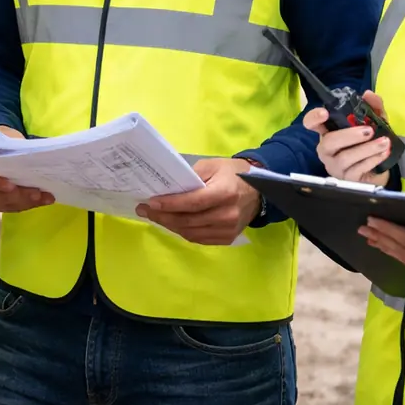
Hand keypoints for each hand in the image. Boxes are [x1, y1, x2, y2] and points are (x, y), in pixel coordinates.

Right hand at [0, 126, 55, 212]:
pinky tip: (41, 201)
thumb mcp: (4, 135)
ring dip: (26, 202)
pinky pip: (9, 207)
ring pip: (5, 204)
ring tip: (45, 198)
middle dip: (19, 195)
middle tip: (37, 194)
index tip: (12, 186)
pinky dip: (26, 205)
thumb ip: (12, 144)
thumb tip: (29, 153)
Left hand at [137, 158, 260, 245]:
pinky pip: (199, 239)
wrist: (259, 190)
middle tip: (145, 210)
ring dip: (170, 226)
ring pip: (191, 232)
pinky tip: (172, 223)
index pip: (192, 203)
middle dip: (163, 216)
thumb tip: (169, 189)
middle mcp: (227, 215)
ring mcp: (228, 230)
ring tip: (155, 217)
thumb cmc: (233, 173)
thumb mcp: (213, 165)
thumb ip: (192, 176)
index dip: (170, 204)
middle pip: (188, 220)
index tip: (151, 203)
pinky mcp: (227, 238)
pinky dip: (183, 231)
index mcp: (225, 193)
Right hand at [303, 90, 392, 186]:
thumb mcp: (374, 123)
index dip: (314, 118)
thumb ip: (373, 107)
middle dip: (349, 135)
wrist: (378, 171)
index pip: (311, 124)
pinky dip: (372, 159)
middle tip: (369, 130)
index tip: (324, 113)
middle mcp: (327, 149)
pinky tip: (384, 153)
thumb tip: (369, 94)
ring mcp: (335, 166)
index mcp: (328, 132)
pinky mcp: (347, 179)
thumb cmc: (369, 144)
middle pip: (328, 142)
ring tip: (384, 142)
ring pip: (345, 158)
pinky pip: (357, 169)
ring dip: (367, 149)